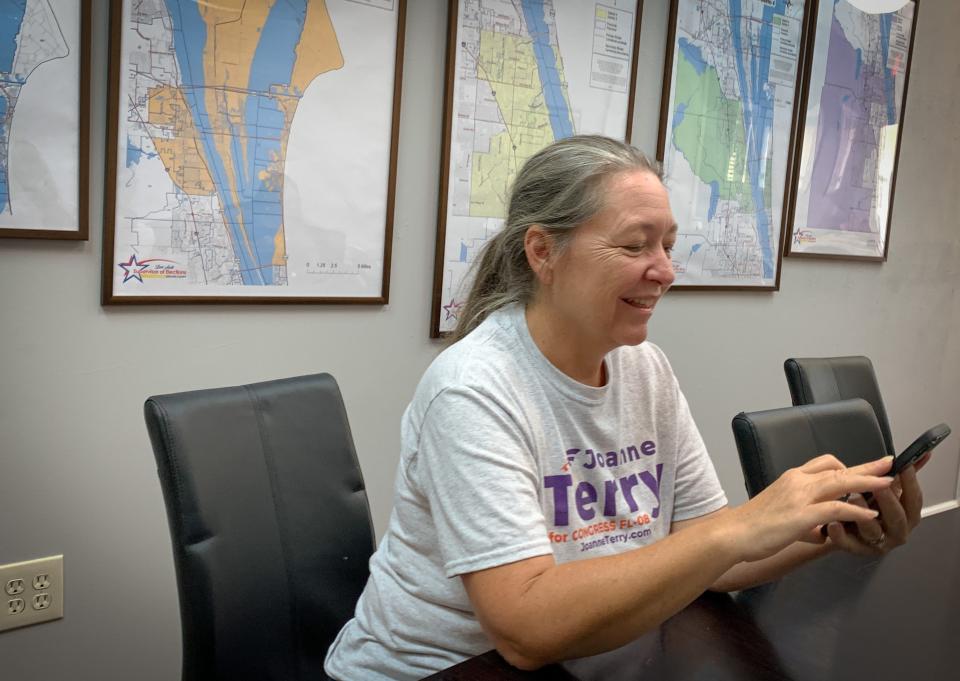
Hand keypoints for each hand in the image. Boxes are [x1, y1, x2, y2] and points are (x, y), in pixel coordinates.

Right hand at [727, 454, 893, 562]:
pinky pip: (836, 507)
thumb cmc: (752, 526)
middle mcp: (797, 481)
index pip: (824, 463)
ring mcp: (799, 497)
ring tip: (888, 484)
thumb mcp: (780, 512)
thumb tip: (819, 529)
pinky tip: (870, 514)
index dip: (848, 465)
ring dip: (868, 482)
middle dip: (867, 466)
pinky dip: (856, 509)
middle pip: (838, 468)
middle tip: (888, 463)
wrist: (732, 534)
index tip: (865, 466)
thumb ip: (802, 515)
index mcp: (791, 478)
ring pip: (841, 482)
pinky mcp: (801, 515)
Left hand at [825, 459, 923, 554]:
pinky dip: (841, 534)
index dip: (911, 483)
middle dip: (889, 499)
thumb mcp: (888, 490)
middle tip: (880, 485)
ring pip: (872, 530)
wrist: (846, 527)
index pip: (914, 500)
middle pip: (897, 517)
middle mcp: (896, 531)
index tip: (904, 467)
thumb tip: (923, 454)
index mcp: (907, 516)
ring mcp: (876, 542)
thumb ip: (903, 476)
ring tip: (852, 498)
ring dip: (863, 513)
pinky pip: (849, 544)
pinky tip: (833, 525)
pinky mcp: (855, 549)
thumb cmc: (871, 506)